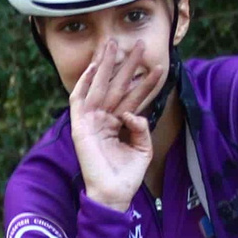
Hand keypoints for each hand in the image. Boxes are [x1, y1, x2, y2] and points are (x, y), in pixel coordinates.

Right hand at [68, 37, 158, 210]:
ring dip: (105, 65)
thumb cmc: (127, 175)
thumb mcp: (142, 149)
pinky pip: (79, 98)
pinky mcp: (80, 125)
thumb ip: (141, 129)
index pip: (134, 97)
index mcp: (119, 123)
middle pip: (117, 86)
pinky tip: (94, 66)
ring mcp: (91, 120)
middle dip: (126, 65)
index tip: (159, 66)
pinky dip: (85, 82)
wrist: (113, 193)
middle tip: (136, 43)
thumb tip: (133, 114)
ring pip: (98, 86)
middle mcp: (105, 118)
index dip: (146, 82)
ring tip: (113, 45)